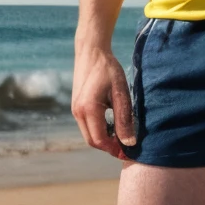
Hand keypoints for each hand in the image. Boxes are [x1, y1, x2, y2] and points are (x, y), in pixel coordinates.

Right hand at [71, 41, 135, 159]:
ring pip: (89, 135)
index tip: (129, 152)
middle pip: (93, 141)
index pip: (100, 140)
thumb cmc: (108, 69)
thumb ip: (124, 119)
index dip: (115, 149)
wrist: (91, 52)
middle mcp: (78, 112)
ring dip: (104, 140)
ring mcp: (75, 110)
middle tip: (127, 148)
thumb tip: (129, 142)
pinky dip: (99, 131)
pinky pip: (87, 127)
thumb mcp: (121, 93)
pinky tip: (113, 126)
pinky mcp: (76, 107)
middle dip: (109, 147)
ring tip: (122, 137)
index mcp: (88, 109)